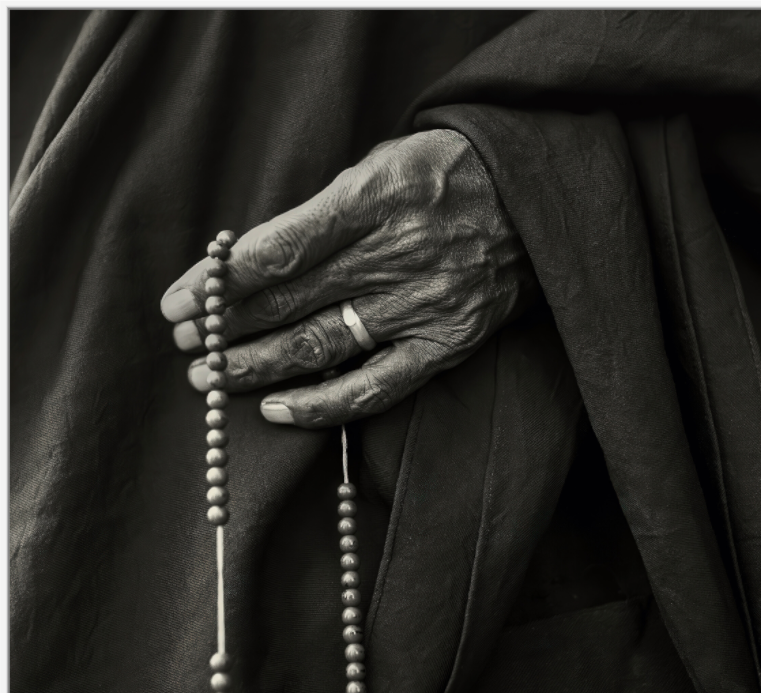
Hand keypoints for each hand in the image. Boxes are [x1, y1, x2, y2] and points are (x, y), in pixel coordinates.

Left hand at [161, 129, 535, 427]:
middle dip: (225, 326)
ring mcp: (424, 304)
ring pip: (323, 345)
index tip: (178, 300)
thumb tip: (253, 263)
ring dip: (258, 365)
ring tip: (211, 378)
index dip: (221, 281)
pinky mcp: (446, 343)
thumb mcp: (382, 165)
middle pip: (291, 301)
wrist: (533, 200)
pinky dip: (324, 404)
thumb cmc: (446, 175)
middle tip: (184, 342)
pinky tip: (276, 410)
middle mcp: (398, 253)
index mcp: (375, 196)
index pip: (279, 248)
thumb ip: (323, 213)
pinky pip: (377, 386)